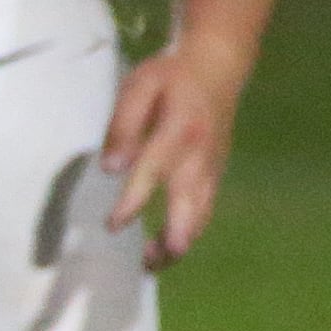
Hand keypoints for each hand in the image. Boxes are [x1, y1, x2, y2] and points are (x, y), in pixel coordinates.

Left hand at [99, 39, 245, 268]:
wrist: (219, 65)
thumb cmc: (171, 76)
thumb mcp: (139, 87)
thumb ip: (123, 126)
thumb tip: (111, 168)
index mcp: (178, 132)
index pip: (153, 173)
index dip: (134, 201)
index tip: (113, 225)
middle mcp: (201, 155)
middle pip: (189, 206)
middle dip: (172, 239)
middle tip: (148, 265)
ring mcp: (213, 165)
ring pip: (202, 212)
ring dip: (182, 241)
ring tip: (155, 263)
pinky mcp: (216, 170)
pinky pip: (206, 206)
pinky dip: (191, 229)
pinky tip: (172, 244)